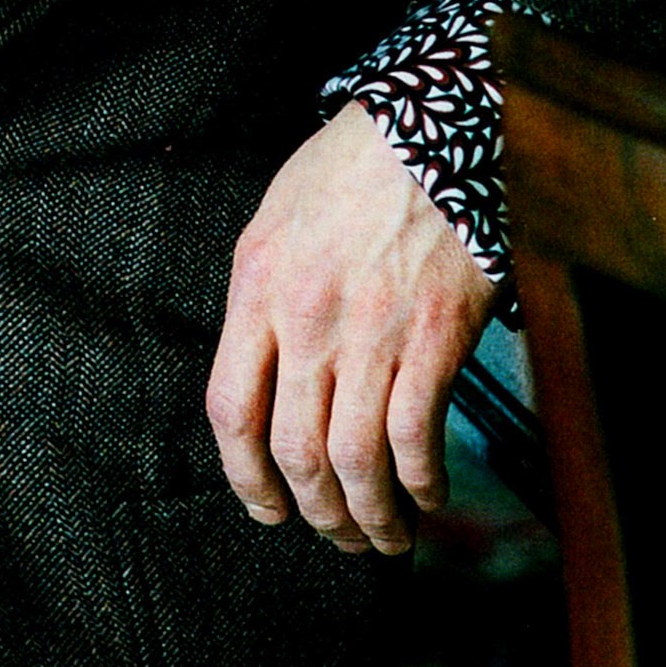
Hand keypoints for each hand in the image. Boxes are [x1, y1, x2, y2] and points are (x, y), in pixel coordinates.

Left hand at [205, 99, 495, 557]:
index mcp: (257, 286)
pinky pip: (416, 437)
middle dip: (314, 512)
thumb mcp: (275, 222)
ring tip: (382, 538)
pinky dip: (421, 483)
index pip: (231, 410)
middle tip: (334, 533)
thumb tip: (267, 379)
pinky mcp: (434, 337)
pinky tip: (426, 494)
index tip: (264, 507)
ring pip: (356, 461)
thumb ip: (263, 300)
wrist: (431, 128)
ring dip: (370, 517)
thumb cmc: (351, 170)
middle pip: (296, 451)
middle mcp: (306, 318)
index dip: (245, 477)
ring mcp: (372, 331)